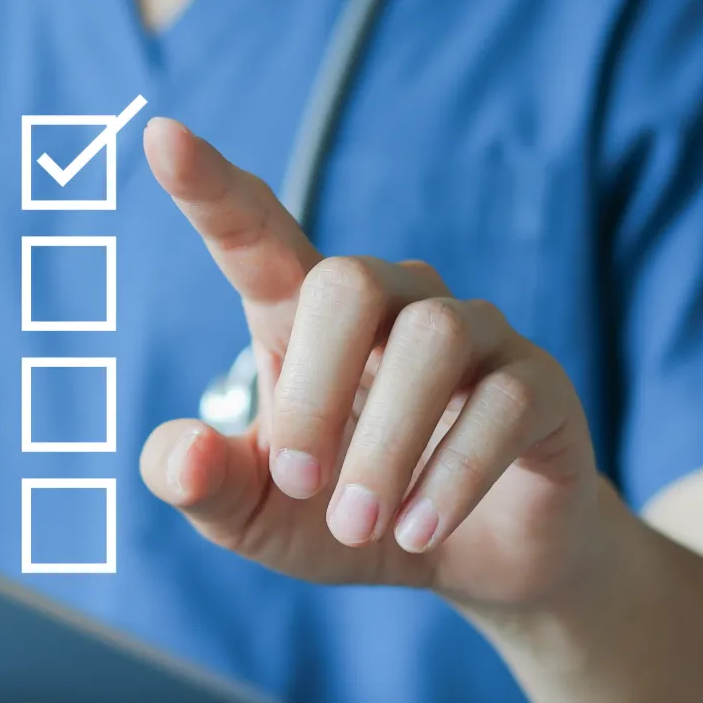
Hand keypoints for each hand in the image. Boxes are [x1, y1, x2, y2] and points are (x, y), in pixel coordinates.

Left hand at [139, 118, 601, 608]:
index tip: (161, 139)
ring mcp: (473, 335)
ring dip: (384, 447)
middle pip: (349, 283)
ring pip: (433, 341)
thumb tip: (183, 455)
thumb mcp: (253, 517)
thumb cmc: (341, 520)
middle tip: (300, 483)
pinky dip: (450, 476)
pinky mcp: (541, 384)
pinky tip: (418, 530)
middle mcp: (390, 304)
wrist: (467, 564)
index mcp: (303, 319)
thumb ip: (201, 485)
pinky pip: (503, 404)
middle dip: (312, 393)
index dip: (210, 189)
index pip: (256, 234)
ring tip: (361, 525)